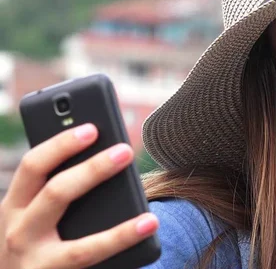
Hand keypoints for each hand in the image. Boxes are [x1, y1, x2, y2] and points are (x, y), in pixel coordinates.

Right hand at [0, 124, 158, 268]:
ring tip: (151, 210)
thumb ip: (56, 190)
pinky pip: (91, 258)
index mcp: (15, 206)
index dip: (61, 144)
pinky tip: (149, 225)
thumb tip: (107, 157)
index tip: (92, 128)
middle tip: (126, 151)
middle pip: (55, 192)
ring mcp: (35, 261)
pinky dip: (123, 240)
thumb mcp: (33, 216)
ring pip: (80, 241)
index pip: (33, 166)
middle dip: (93, 169)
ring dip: (120, 227)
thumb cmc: (35, 244)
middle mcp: (17, 232)